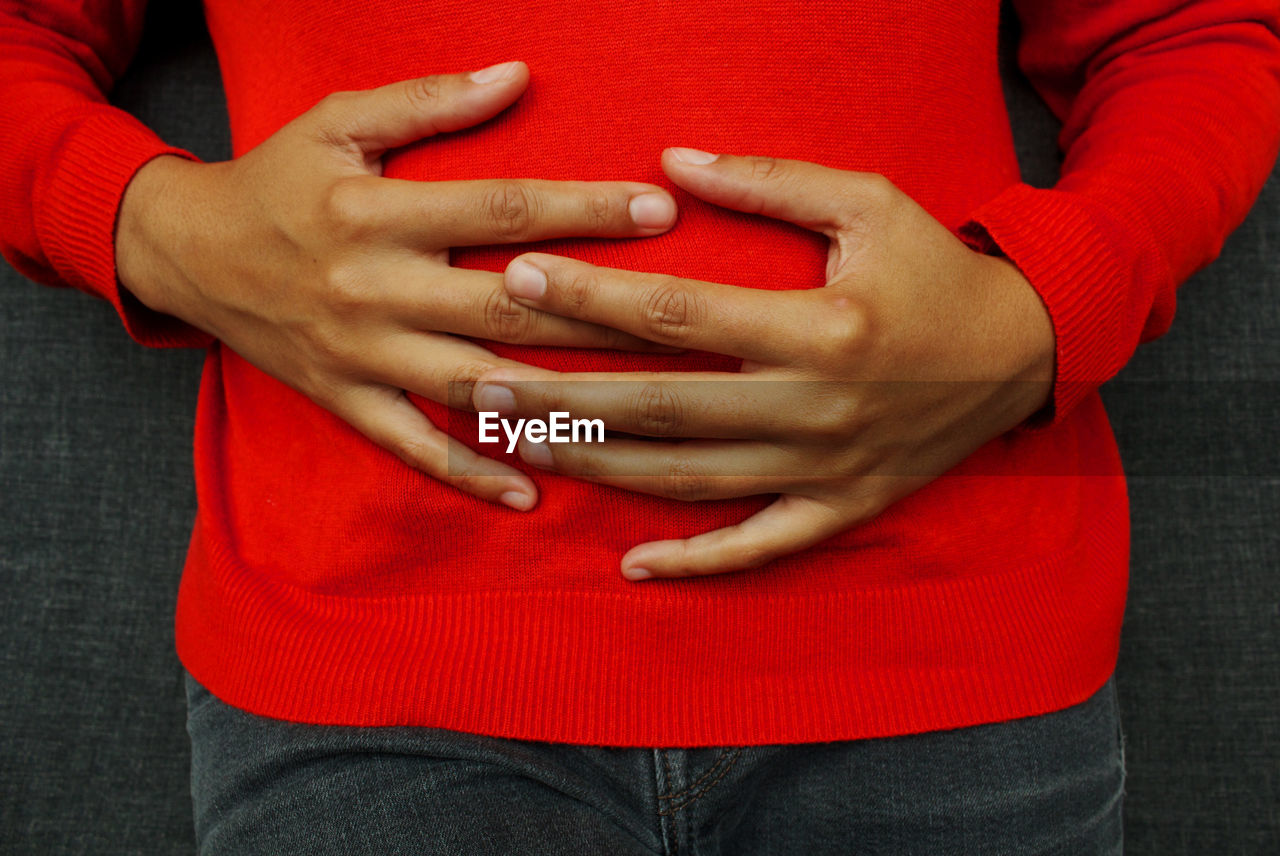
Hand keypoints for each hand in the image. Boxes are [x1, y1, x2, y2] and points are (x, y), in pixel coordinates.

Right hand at [115, 62, 677, 509]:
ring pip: (476, 384)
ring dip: (558, 400)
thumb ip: (428, 102)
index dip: (585, 210)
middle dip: (600, 309)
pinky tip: (533, 492)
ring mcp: (361, 356)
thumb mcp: (339, 123)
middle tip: (681, 315)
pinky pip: (413, 447)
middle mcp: (374, 290)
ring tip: (638, 409)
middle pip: (508, 305)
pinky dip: (470, 473)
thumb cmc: (278, 180)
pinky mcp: (346, 401)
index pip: (504, 210)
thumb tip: (519, 75)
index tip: (659, 210)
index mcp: (378, 214)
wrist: (187, 254)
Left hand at [471, 149, 1054, 576]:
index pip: (677, 315)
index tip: (519, 278)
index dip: (591, 297)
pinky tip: (633, 568)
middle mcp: (816, 407)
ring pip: (691, 480)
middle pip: (662, 407)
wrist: (1023, 350)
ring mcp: (826, 469)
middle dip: (562, 396)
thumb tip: (671, 161)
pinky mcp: (841, 508)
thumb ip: (768, 181)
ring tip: (524, 449)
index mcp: (819, 328)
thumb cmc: (935, 268)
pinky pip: (759, 546)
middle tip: (483, 383)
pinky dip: (697, 562)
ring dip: (601, 468)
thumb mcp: (867, 202)